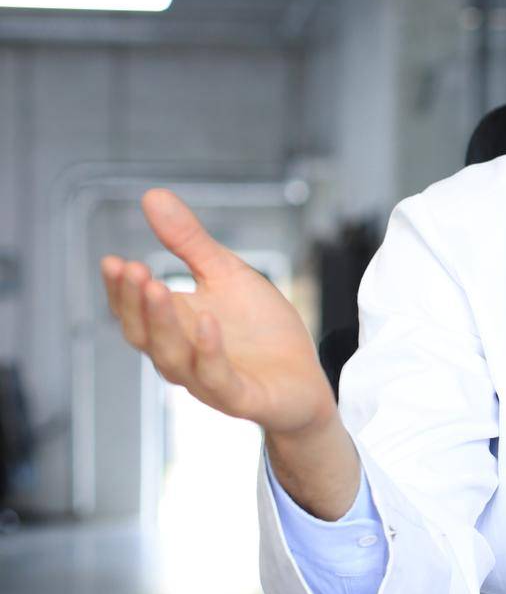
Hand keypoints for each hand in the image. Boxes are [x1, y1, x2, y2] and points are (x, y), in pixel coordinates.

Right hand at [101, 188, 337, 441]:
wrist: (304, 381)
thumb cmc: (261, 330)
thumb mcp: (228, 275)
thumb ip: (190, 243)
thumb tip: (152, 195)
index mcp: (174, 328)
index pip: (133, 312)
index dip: (120, 290)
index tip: (113, 261)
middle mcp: (183, 357)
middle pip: (144, 336)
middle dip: (135, 303)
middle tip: (132, 269)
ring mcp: (209, 381)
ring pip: (173, 359)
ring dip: (163, 324)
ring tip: (158, 287)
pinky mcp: (242, 397)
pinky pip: (218, 379)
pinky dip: (209, 352)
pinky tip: (208, 321)